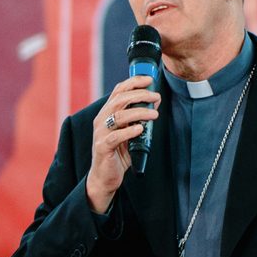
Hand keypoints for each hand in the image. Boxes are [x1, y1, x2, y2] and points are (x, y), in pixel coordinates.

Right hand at [85, 75, 159, 214]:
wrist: (105, 177)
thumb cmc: (118, 153)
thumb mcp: (128, 131)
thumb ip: (137, 118)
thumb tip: (154, 102)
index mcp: (107, 113)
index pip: (118, 91)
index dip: (133, 82)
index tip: (149, 79)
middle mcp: (101, 120)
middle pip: (119, 99)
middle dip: (139, 95)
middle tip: (156, 96)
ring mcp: (100, 133)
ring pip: (118, 116)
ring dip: (139, 112)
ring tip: (154, 114)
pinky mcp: (102, 147)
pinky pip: (115, 137)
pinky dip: (129, 131)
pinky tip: (140, 129)